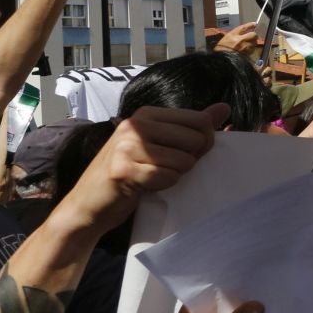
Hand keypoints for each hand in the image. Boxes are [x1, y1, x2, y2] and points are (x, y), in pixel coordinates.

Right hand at [55, 103, 225, 239]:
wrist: (89, 204)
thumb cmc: (130, 174)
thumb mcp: (160, 144)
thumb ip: (192, 126)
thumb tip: (224, 109)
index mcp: (147, 114)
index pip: (200, 120)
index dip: (203, 142)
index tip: (183, 153)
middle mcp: (136, 125)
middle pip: (197, 139)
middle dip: (189, 160)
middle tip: (164, 167)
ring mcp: (127, 146)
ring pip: (184, 160)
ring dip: (174, 174)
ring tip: (152, 175)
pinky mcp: (123, 170)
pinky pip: (167, 177)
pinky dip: (163, 186)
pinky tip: (145, 186)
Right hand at [213, 22, 260, 55]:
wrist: (221, 58)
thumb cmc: (222, 46)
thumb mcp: (228, 37)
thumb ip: (237, 33)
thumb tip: (246, 30)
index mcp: (233, 35)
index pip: (244, 27)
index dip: (250, 25)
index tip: (255, 24)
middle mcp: (239, 40)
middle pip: (253, 35)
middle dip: (254, 35)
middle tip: (252, 36)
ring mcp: (243, 48)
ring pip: (254, 42)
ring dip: (253, 42)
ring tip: (249, 43)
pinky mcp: (246, 54)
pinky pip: (252, 49)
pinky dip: (252, 48)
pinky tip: (248, 48)